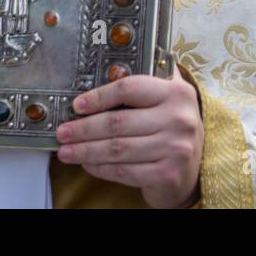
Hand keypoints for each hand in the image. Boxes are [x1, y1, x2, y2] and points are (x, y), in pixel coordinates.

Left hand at [54, 66, 203, 207]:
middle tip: (63, 132)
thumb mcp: (167, 102)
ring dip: (86, 150)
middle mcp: (178, 119)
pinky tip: (87, 164)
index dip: (99, 96)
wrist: (193, 172)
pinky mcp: (166, 174)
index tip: (77, 105)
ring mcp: (174, 148)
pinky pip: (124, 170)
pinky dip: (100, 168)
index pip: (130, 88)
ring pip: (117, 148)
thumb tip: (97, 81)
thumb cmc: (172, 131)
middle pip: (118, 122)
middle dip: (84, 128)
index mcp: (176, 93)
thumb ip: (143, 86)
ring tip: (66, 151)